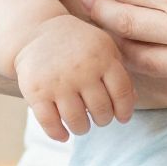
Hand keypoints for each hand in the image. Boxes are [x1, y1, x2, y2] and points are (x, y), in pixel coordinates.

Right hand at [12, 14, 134, 142]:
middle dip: (103, 119)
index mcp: (102, 57)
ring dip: (82, 128)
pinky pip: (50, 123)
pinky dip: (58, 134)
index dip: (125, 110)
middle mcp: (82, 70)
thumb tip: (131, 102)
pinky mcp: (36, 92)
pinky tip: (63, 134)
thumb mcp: (103, 48)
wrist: (35, 31)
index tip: (122, 117)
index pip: (122, 93)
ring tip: (81, 125)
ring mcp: (58, 82)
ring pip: (77, 121)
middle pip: (101, 111)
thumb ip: (120, 72)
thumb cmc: (77, 44)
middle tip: (99, 117)